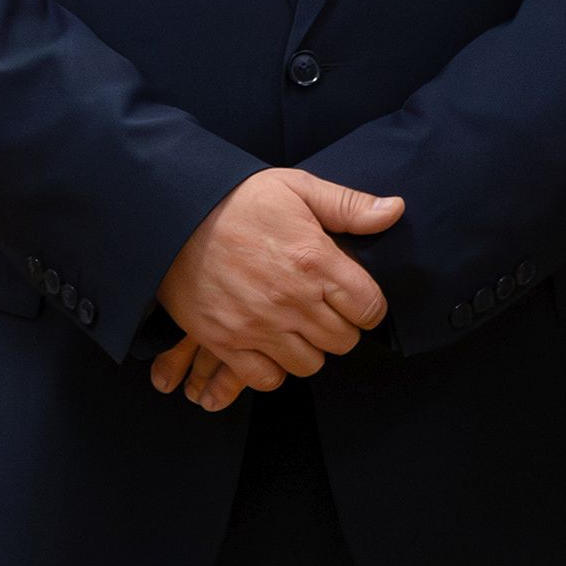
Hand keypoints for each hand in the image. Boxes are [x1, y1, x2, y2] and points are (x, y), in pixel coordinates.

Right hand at [151, 171, 401, 411]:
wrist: (172, 217)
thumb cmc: (238, 201)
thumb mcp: (297, 187)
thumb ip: (348, 205)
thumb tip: (394, 211)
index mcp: (315, 260)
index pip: (369, 307)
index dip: (369, 306)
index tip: (356, 299)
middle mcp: (291, 299)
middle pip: (343, 340)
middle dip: (342, 326)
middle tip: (324, 308)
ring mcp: (257, 325)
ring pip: (309, 364)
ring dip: (309, 348)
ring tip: (297, 325)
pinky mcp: (226, 342)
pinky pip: (266, 378)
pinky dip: (273, 368)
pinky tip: (270, 343)